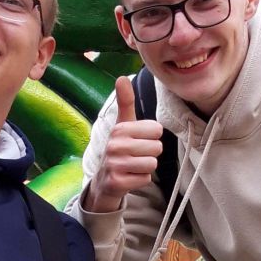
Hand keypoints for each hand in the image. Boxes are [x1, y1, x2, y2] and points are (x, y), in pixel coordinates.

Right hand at [84, 75, 163, 212]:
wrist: (103, 181)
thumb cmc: (119, 150)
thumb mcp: (122, 125)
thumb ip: (125, 102)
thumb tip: (121, 77)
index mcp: (119, 128)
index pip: (156, 130)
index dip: (152, 138)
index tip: (138, 141)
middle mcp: (114, 145)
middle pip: (157, 147)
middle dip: (150, 154)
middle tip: (135, 156)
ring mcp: (114, 164)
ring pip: (152, 164)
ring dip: (145, 168)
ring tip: (132, 167)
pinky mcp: (116, 182)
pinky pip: (145, 179)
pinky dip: (140, 180)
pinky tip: (129, 178)